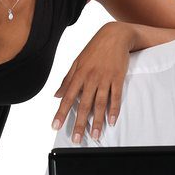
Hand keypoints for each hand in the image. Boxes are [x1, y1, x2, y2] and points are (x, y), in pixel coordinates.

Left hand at [52, 22, 130, 142]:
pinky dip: (114, 110)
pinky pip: (116, 97)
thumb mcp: (77, 62)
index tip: (56, 126)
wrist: (115, 35)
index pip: (67, 98)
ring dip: (98, 121)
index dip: (61, 113)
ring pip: (100, 104)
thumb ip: (67, 80)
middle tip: (77, 139)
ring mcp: (105, 79)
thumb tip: (56, 96)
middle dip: (80, 124)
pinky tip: (112, 121)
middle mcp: (90, 78)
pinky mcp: (118, 78)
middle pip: (84, 105)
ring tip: (96, 135)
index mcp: (78, 75)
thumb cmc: (95, 49)